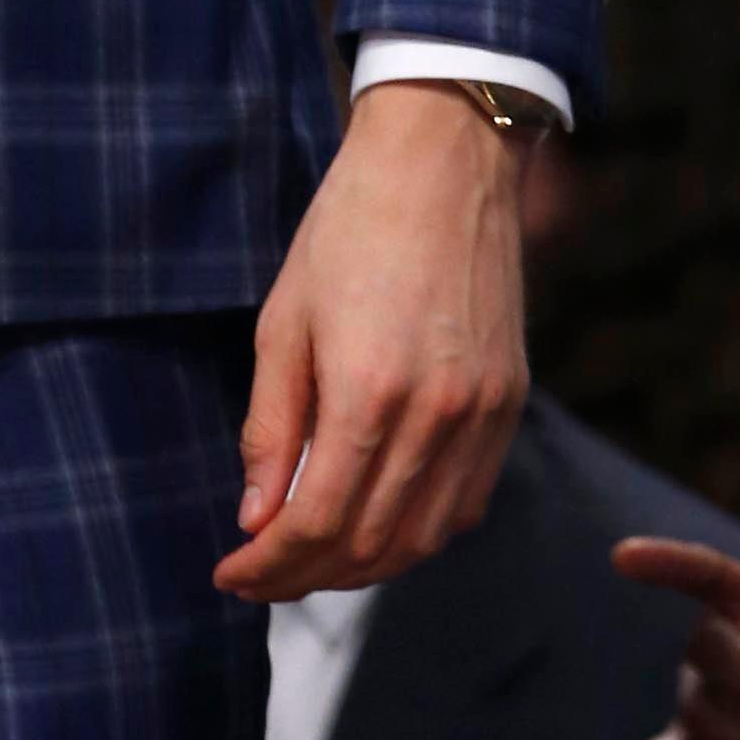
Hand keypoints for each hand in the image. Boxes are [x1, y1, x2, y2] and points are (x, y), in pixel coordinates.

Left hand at [217, 80, 528, 601]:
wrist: (443, 162)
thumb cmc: (349, 228)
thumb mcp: (284, 320)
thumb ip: (272, 426)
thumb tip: (256, 518)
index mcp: (368, 391)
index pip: (316, 523)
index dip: (268, 566)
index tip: (229, 574)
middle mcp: (437, 417)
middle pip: (371, 545)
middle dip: (306, 576)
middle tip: (260, 572)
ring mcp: (483, 415)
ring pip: (424, 539)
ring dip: (363, 566)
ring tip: (310, 558)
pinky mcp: (510, 405)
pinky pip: (466, 504)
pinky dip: (418, 531)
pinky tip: (376, 521)